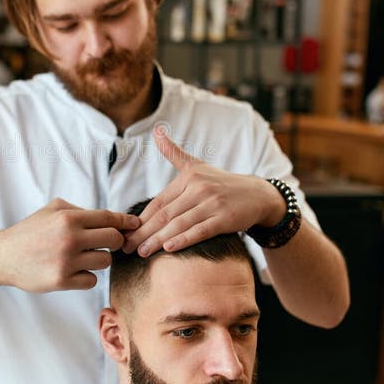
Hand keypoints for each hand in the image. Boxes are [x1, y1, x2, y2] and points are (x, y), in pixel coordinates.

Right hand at [0, 199, 139, 291]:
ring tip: (84, 257)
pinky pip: (91, 281)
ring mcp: (66, 261)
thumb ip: (80, 210)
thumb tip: (111, 218)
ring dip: (99, 260)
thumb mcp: (52, 209)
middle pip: (113, 240)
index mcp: (69, 218)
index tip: (136, 225)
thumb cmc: (31, 231)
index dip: (126, 222)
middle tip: (107, 244)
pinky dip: (86, 277)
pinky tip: (73, 271)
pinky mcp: (61, 281)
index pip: (108, 218)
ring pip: (105, 262)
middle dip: (115, 242)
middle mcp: (70, 238)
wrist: (3, 256)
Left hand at [122, 127, 285, 256]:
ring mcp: (212, 203)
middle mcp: (199, 188)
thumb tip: (156, 131)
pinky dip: (184, 239)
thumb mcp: (197, 165)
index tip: (125, 232)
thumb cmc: (222, 183)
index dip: (140, 219)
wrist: (258, 195)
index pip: (158, 202)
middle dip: (143, 233)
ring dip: (157, 240)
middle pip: (165, 215)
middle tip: (125, 247)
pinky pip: (200, 231)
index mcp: (188, 178)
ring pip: (179, 224)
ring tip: (141, 253)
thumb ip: (174, 152)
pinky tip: (168, 248)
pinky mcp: (225, 218)